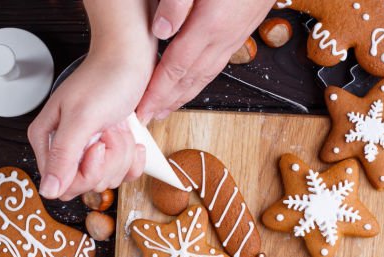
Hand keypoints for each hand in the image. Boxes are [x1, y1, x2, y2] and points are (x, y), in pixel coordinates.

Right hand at [28, 52, 150, 199]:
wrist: (130, 58)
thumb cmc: (105, 78)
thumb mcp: (81, 118)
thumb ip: (63, 155)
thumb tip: (48, 190)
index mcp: (47, 140)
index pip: (62, 185)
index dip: (86, 173)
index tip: (97, 146)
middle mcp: (66, 148)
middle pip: (87, 184)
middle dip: (108, 160)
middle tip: (108, 130)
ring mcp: (89, 151)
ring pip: (108, 179)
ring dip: (122, 153)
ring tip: (118, 126)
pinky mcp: (111, 151)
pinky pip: (123, 174)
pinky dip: (134, 158)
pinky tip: (133, 138)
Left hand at [138, 0, 272, 120]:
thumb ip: (177, 2)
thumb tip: (161, 31)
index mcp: (210, 24)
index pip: (175, 68)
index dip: (157, 92)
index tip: (142, 109)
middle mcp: (224, 37)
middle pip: (190, 79)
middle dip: (167, 101)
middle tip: (149, 118)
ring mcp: (235, 36)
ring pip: (205, 75)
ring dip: (184, 94)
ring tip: (167, 107)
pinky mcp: (241, 29)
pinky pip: (217, 64)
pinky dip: (201, 79)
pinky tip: (194, 80)